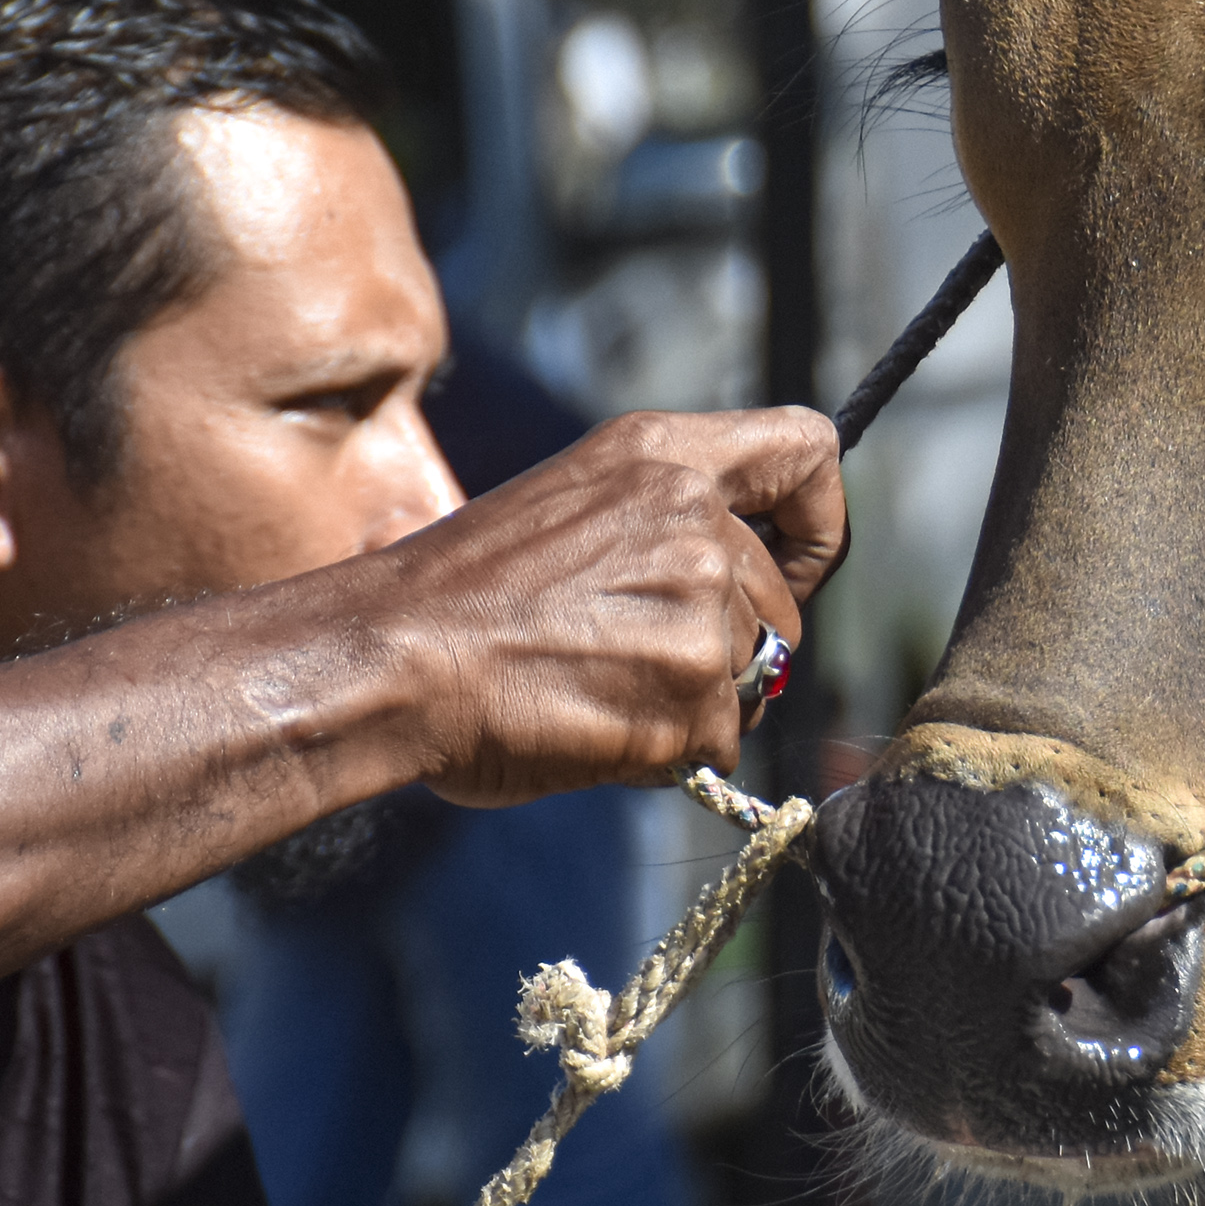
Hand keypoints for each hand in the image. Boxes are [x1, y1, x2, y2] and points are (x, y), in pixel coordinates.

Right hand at [377, 408, 848, 803]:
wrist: (386, 660)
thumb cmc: (458, 598)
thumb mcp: (573, 509)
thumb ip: (663, 526)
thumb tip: (733, 589)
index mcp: (661, 455)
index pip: (809, 450)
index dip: (818, 521)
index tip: (790, 565)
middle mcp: (694, 515)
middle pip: (783, 603)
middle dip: (732, 650)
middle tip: (636, 667)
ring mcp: (701, 601)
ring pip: (750, 679)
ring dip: (690, 705)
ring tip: (595, 692)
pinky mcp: (693, 686)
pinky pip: (719, 741)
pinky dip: (668, 754)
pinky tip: (595, 729)